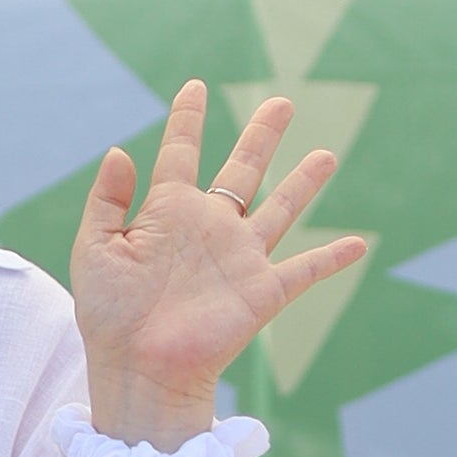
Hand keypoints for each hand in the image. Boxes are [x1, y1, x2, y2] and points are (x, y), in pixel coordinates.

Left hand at [70, 85, 368, 438]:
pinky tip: (360, 243)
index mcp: (167, 212)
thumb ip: (107, 200)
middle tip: (283, 103)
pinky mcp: (262, 291)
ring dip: (304, 183)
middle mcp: (209, 229)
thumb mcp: (95, 249)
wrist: (138, 370)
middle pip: (242, 170)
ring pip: (280, 209)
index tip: (195, 86)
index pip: (181, 153)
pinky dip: (332, 257)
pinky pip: (305, 269)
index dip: (188, 119)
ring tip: (326, 154)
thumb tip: (119, 151)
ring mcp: (239, 259)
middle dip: (262, 136)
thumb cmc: (109, 316)